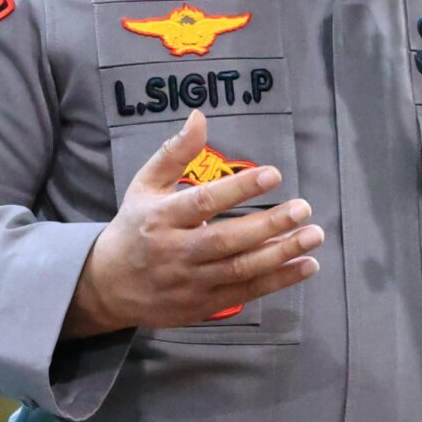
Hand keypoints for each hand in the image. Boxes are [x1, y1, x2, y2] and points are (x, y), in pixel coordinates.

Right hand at [62, 110, 323, 336]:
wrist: (108, 286)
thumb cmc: (134, 227)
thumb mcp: (145, 185)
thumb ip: (175, 152)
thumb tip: (200, 116)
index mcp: (161, 217)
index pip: (204, 202)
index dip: (239, 188)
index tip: (273, 174)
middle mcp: (176, 251)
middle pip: (228, 240)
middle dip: (270, 224)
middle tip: (304, 208)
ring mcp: (191, 282)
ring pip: (241, 269)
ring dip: (281, 254)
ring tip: (313, 236)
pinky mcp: (202, 305)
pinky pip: (246, 292)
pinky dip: (278, 281)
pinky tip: (305, 266)